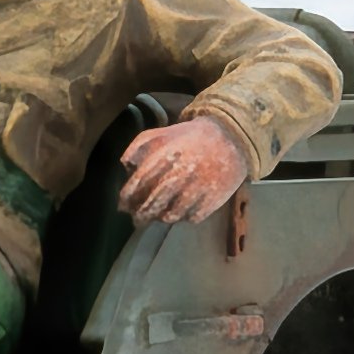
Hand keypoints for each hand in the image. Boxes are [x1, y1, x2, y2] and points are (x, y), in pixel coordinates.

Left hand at [119, 117, 248, 224]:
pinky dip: (183, 218)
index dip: (127, 198)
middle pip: (153, 204)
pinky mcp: (213, 200)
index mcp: (165, 157)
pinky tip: (179, 211)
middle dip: (140, 215)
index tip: (122, 205)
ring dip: (160, 218)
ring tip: (157, 216)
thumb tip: (125, 168)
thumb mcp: (161, 134)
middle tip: (136, 219)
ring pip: (171, 215)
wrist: (231, 136)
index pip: (139, 183)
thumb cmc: (189, 137)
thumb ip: (138, 147)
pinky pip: (191, 218)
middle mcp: (180, 175)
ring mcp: (198, 189)